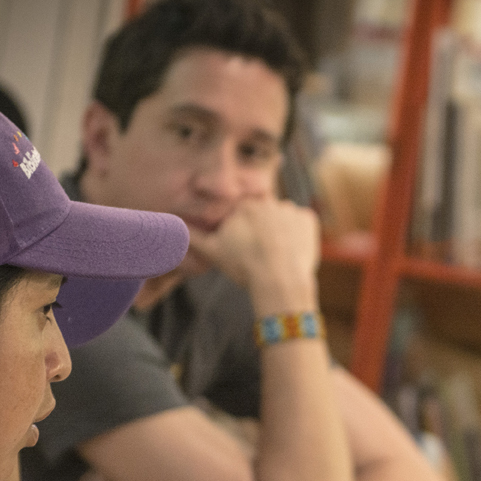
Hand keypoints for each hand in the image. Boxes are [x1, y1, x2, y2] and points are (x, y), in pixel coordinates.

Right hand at [185, 199, 319, 315]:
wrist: (280, 280)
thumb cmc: (244, 267)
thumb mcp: (212, 251)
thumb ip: (191, 235)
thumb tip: (171, 225)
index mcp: (244, 205)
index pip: (242, 215)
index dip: (243, 234)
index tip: (245, 250)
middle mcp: (269, 200)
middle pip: (264, 215)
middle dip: (262, 232)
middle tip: (261, 255)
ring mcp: (291, 209)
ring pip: (283, 219)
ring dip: (281, 233)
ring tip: (278, 256)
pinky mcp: (310, 219)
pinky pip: (304, 224)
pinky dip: (300, 236)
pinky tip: (293, 252)